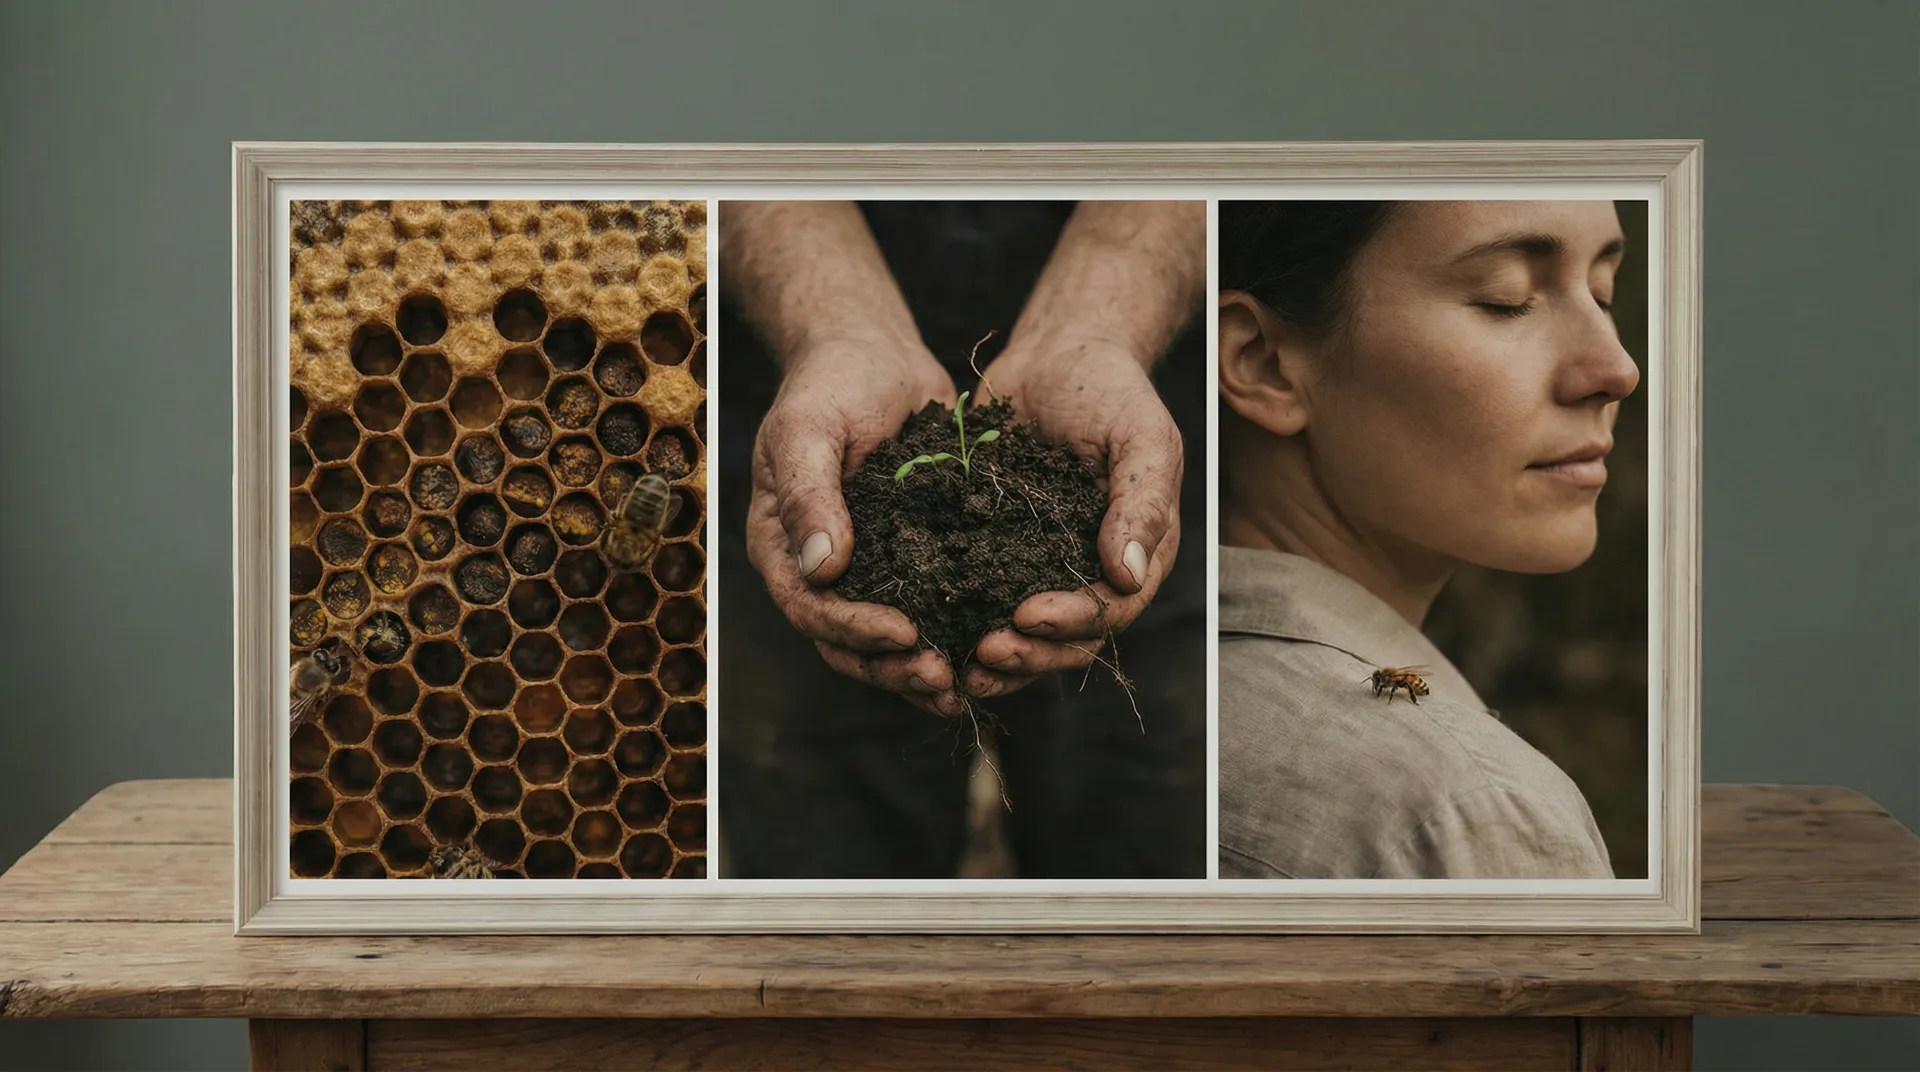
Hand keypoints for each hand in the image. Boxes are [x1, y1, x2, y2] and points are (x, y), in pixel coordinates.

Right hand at [745, 342, 973, 716]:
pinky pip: (928, 610)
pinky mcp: (911, 559)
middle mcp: (819, 569)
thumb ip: (810, 495)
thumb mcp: (808, 428)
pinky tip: (990, 649)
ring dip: (921, 668)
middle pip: (846, 643)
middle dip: (893, 667)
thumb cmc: (831, 382)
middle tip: (944, 678)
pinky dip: (952, 635)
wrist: (873, 353)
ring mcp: (866, 569)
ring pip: (886, 642)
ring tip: (965, 684)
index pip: (810, 608)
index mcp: (782, 545)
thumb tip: (822, 569)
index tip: (905, 634)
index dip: (855, 629)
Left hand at [947, 342, 1183, 699]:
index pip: (1110, 609)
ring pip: (1025, 634)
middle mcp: (1092, 571)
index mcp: (1137, 552)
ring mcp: (1044, 565)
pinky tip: (928, 627)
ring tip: (957, 664)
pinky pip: (983, 597)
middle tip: (983, 652)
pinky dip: (962, 620)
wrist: (1057, 353)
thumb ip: (1144, 503)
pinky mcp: (999, 551)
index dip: (1071, 623)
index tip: (1025, 615)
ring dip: (997, 656)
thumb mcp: (1141, 437)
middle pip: (1068, 640)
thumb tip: (1129, 576)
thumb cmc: (1110, 389)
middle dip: (1029, 653)